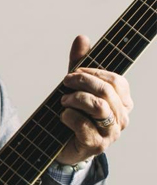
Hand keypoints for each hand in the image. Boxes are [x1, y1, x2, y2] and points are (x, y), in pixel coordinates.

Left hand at [57, 35, 133, 164]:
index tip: (74, 71)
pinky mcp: (96, 145)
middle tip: (65, 82)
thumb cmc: (73, 114)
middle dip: (82, 81)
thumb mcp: (75, 87)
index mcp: (123, 102)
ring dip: (76, 98)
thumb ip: (79, 64)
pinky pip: (84, 125)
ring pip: (99, 107)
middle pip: (107, 91)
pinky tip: (62, 115)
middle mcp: (122, 118)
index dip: (94, 73)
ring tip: (63, 100)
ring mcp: (111, 134)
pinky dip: (69, 116)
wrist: (61, 146)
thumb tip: (82, 37)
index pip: (117, 81)